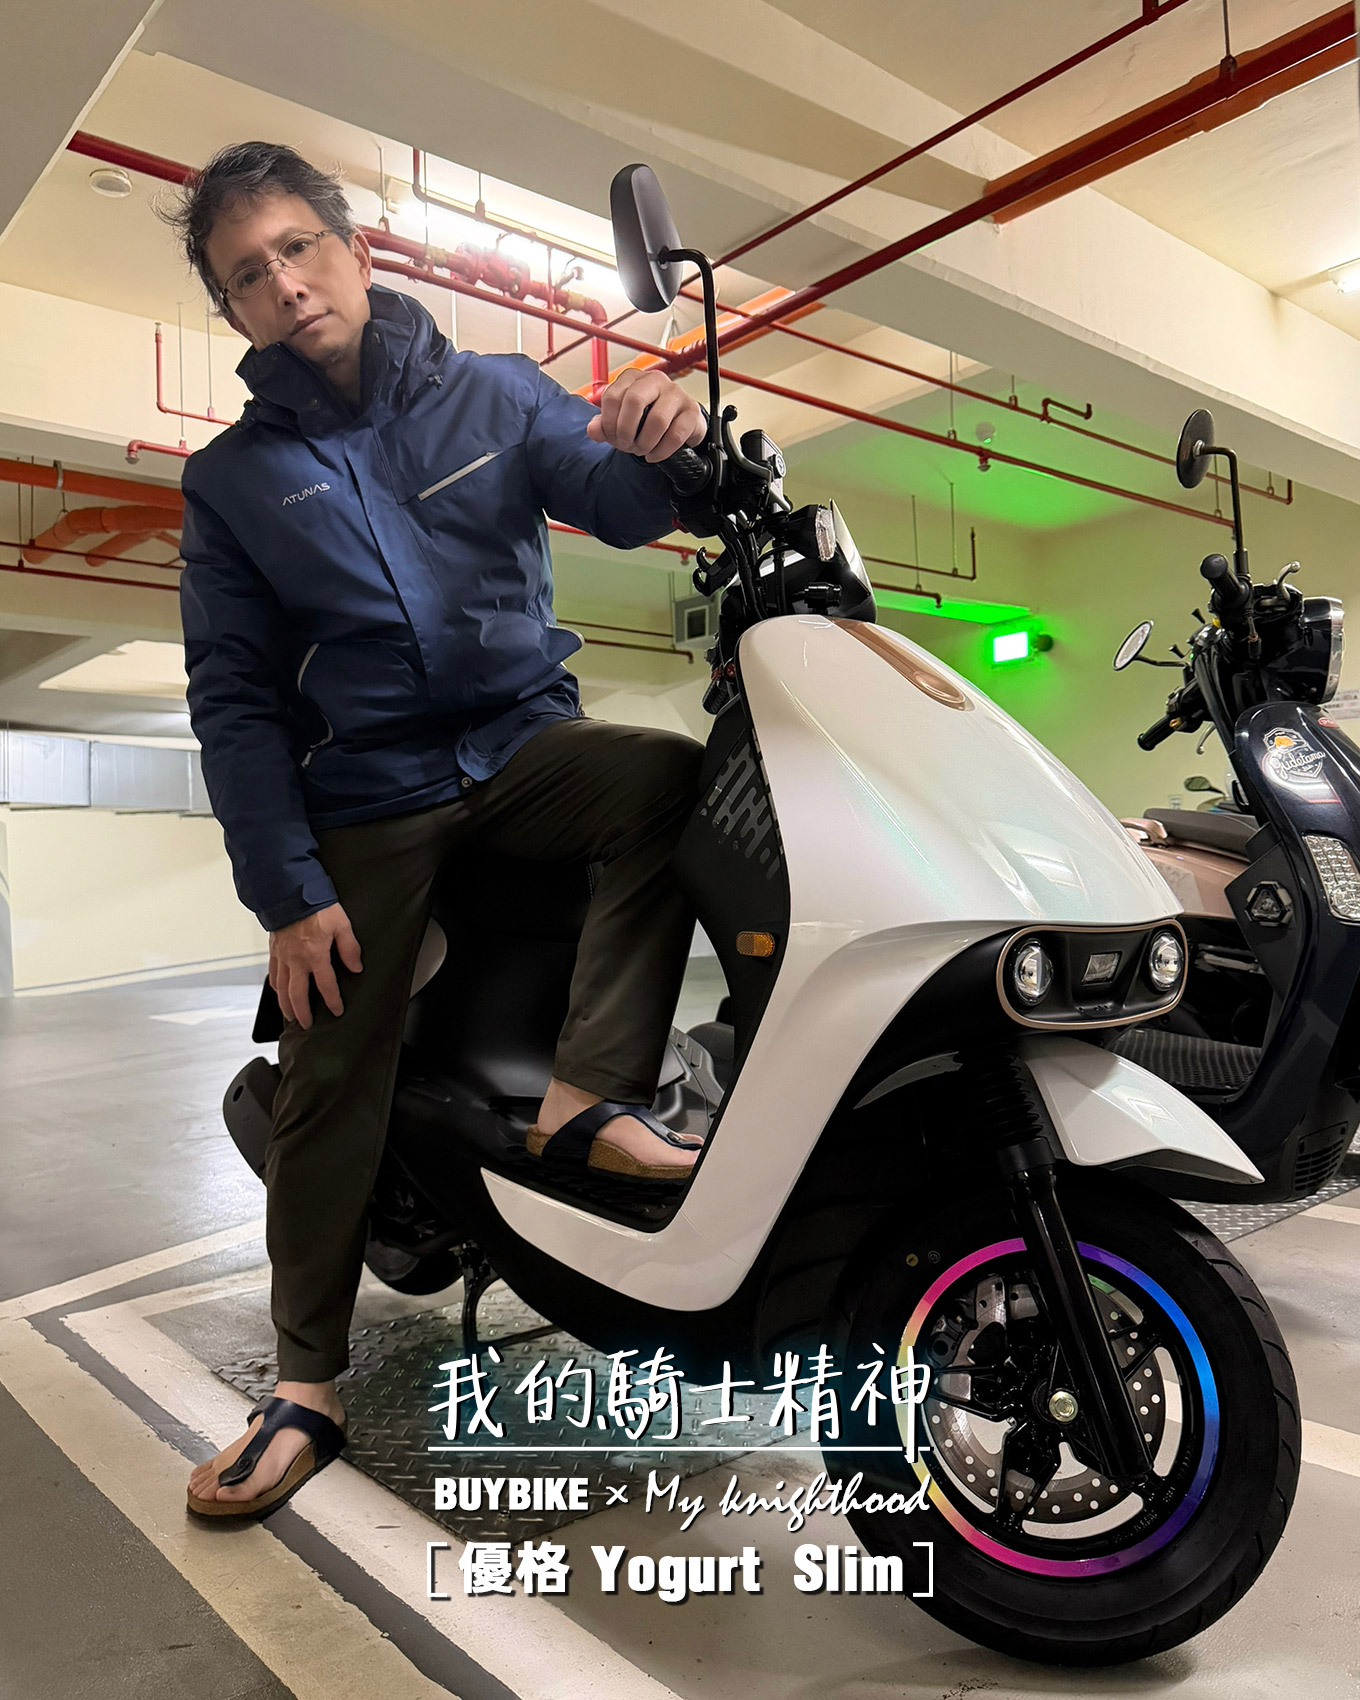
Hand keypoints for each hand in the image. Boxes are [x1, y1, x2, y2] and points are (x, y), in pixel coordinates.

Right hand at [269, 902, 361, 1028]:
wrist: (288, 892)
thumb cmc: (315, 906)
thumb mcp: (341, 924)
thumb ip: (349, 948)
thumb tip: (356, 967)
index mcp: (315, 955)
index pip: (326, 985)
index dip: (332, 1000)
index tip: (337, 1010)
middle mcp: (296, 960)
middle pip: (297, 995)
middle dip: (302, 1012)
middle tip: (307, 1024)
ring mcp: (282, 957)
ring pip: (281, 988)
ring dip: (286, 1005)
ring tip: (291, 1016)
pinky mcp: (274, 950)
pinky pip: (272, 974)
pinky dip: (275, 987)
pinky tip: (278, 992)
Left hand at [585, 367, 705, 462]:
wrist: (677, 426)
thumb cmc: (647, 419)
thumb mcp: (621, 421)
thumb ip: (603, 426)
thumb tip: (593, 430)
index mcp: (633, 378)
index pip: (612, 396)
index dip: (609, 423)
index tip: (612, 437)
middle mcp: (655, 380)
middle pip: (635, 401)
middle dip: (627, 431)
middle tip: (627, 445)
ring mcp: (676, 393)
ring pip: (657, 420)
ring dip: (645, 443)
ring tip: (642, 450)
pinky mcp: (691, 411)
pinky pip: (675, 435)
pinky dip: (661, 451)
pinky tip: (654, 455)